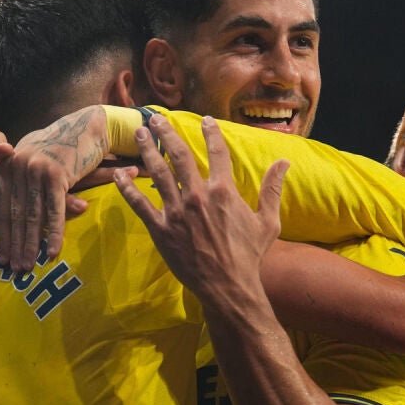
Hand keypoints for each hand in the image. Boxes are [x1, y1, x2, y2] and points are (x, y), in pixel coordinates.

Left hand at [0, 106, 109, 269]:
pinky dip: (53, 234)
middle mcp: (17, 167)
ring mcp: (36, 170)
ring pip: (32, 215)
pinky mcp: (56, 174)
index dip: (4, 236)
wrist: (87, 127)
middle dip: (15, 245)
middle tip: (14, 270)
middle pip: (14, 215)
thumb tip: (16, 217)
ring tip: (29, 266)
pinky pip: (54, 210)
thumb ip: (23, 186)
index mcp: (8, 167)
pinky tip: (51, 252)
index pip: (2, 208)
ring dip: (30, 245)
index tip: (3, 258)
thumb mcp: (36, 164)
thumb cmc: (63, 148)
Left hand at [114, 115, 288, 307]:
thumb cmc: (249, 255)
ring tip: (139, 132)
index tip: (205, 120)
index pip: (217, 152)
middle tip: (158, 118)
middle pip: (179, 155)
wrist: (228, 286)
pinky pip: (140, 204)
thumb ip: (272, 189)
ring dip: (148, 150)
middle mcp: (197, 195)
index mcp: (223, 191)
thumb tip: (284, 162)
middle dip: (168, 133)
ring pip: (157, 172)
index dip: (211, 132)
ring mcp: (177, 212)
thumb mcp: (268, 221)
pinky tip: (119, 174)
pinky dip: (127, 188)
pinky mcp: (161, 229)